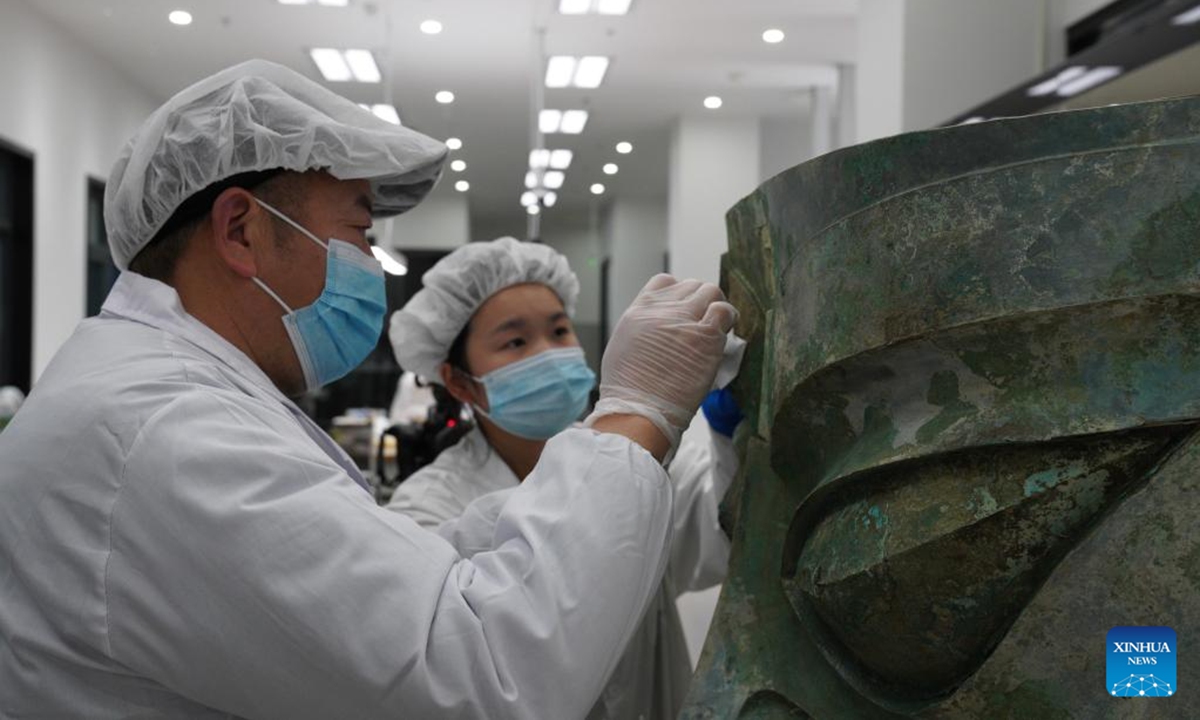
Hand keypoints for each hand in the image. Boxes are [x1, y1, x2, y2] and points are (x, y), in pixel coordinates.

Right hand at [587, 274, 736, 451]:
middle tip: (704, 322)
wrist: (638, 410)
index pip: (665, 282)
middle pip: (691, 286)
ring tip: (716, 327)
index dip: (678, 294)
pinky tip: (724, 334)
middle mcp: (662, 310)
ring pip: (710, 291)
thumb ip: (642, 328)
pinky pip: (725, 310)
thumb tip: (658, 326)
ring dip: (716, 306)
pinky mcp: (706, 336)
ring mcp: (684, 320)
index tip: (684, 311)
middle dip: (700, 301)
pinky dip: (728, 318)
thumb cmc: (628, 391)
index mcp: (639, 311)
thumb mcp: (623, 346)